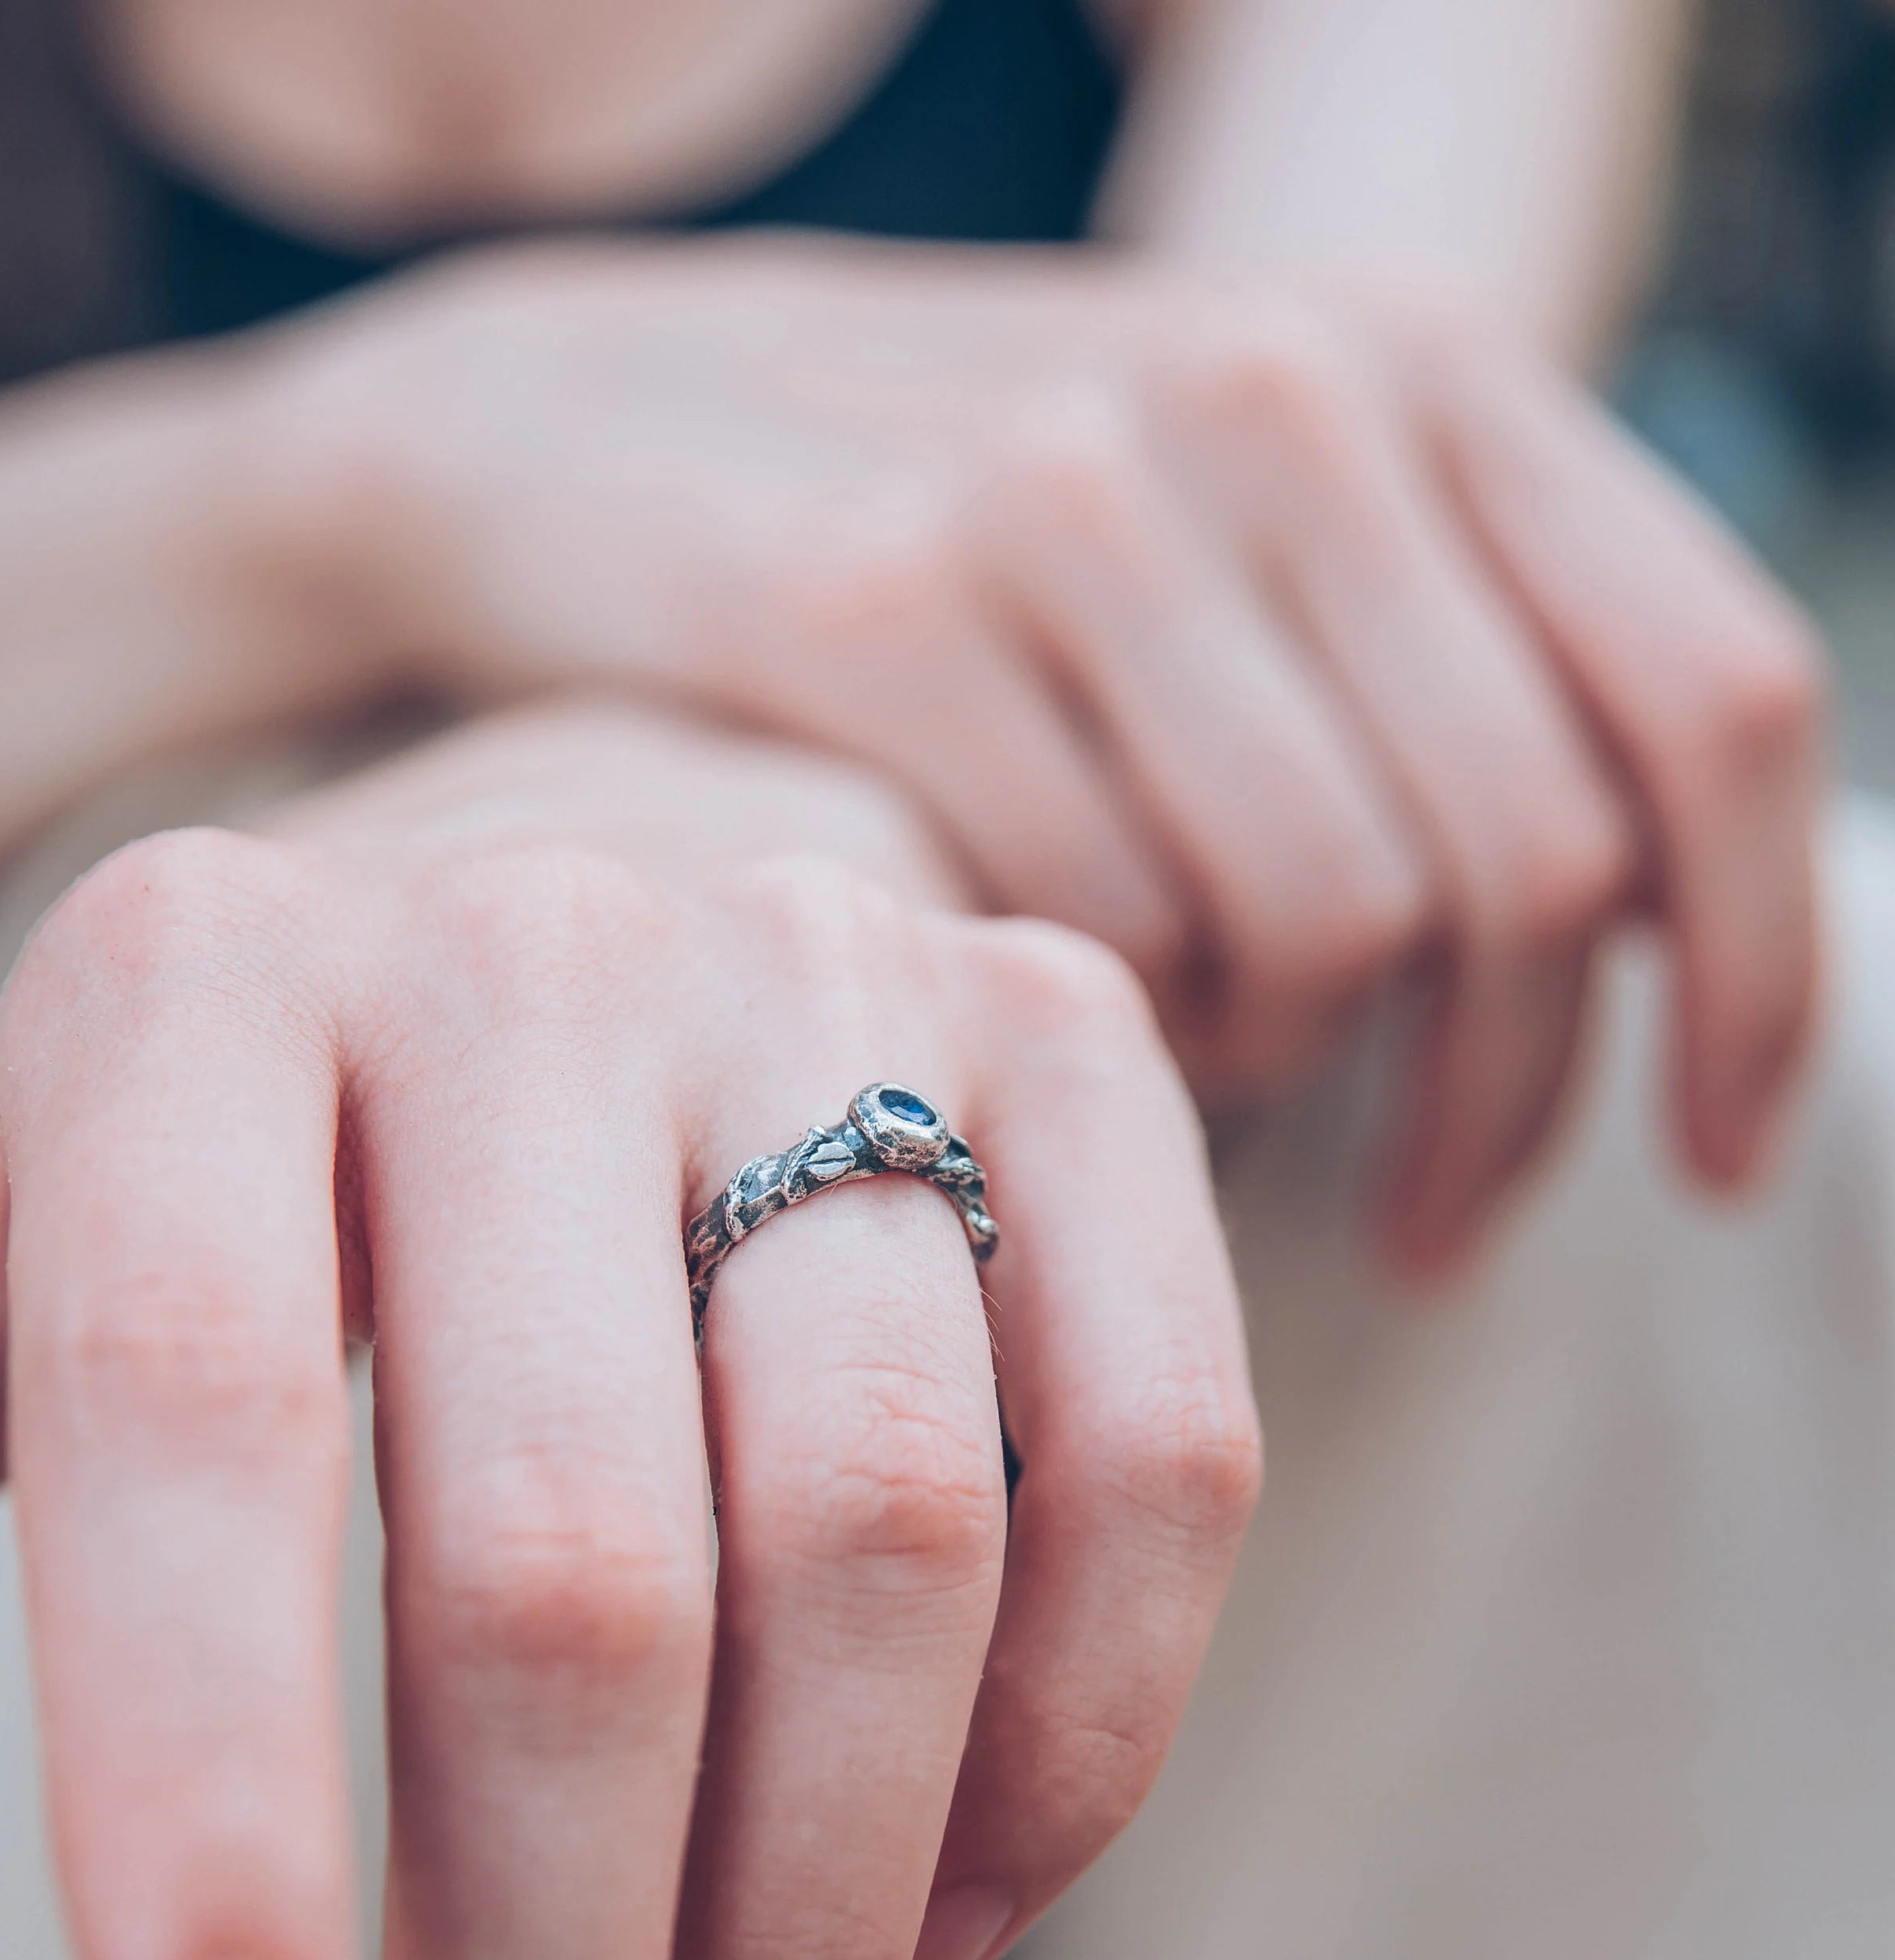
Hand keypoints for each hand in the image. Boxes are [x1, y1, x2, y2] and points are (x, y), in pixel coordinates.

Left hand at [0, 703, 1257, 1959]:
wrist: (608, 851)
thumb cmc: (289, 1117)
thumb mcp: (29, 1209)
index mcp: (200, 978)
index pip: (185, 1419)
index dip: (209, 1828)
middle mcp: (534, 941)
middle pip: (574, 1560)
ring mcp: (840, 971)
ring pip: (891, 1534)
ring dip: (813, 1947)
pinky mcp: (1076, 1033)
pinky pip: (1160, 1454)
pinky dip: (1071, 1758)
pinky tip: (934, 1931)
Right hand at [270, 240, 1827, 1269]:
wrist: (572, 412)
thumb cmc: (953, 533)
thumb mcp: (1232, 524)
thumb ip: (1441, 670)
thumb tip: (1639, 935)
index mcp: (1416, 361)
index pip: (1709, 696)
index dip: (1762, 964)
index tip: (1719, 1147)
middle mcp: (1274, 394)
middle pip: (1532, 856)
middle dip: (1505, 1102)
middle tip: (1430, 1222)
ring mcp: (1069, 488)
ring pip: (1330, 914)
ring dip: (1284, 1065)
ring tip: (1193, 1076)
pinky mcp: (871, 605)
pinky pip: (1098, 929)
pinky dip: (1107, 1037)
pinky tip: (1059, 1034)